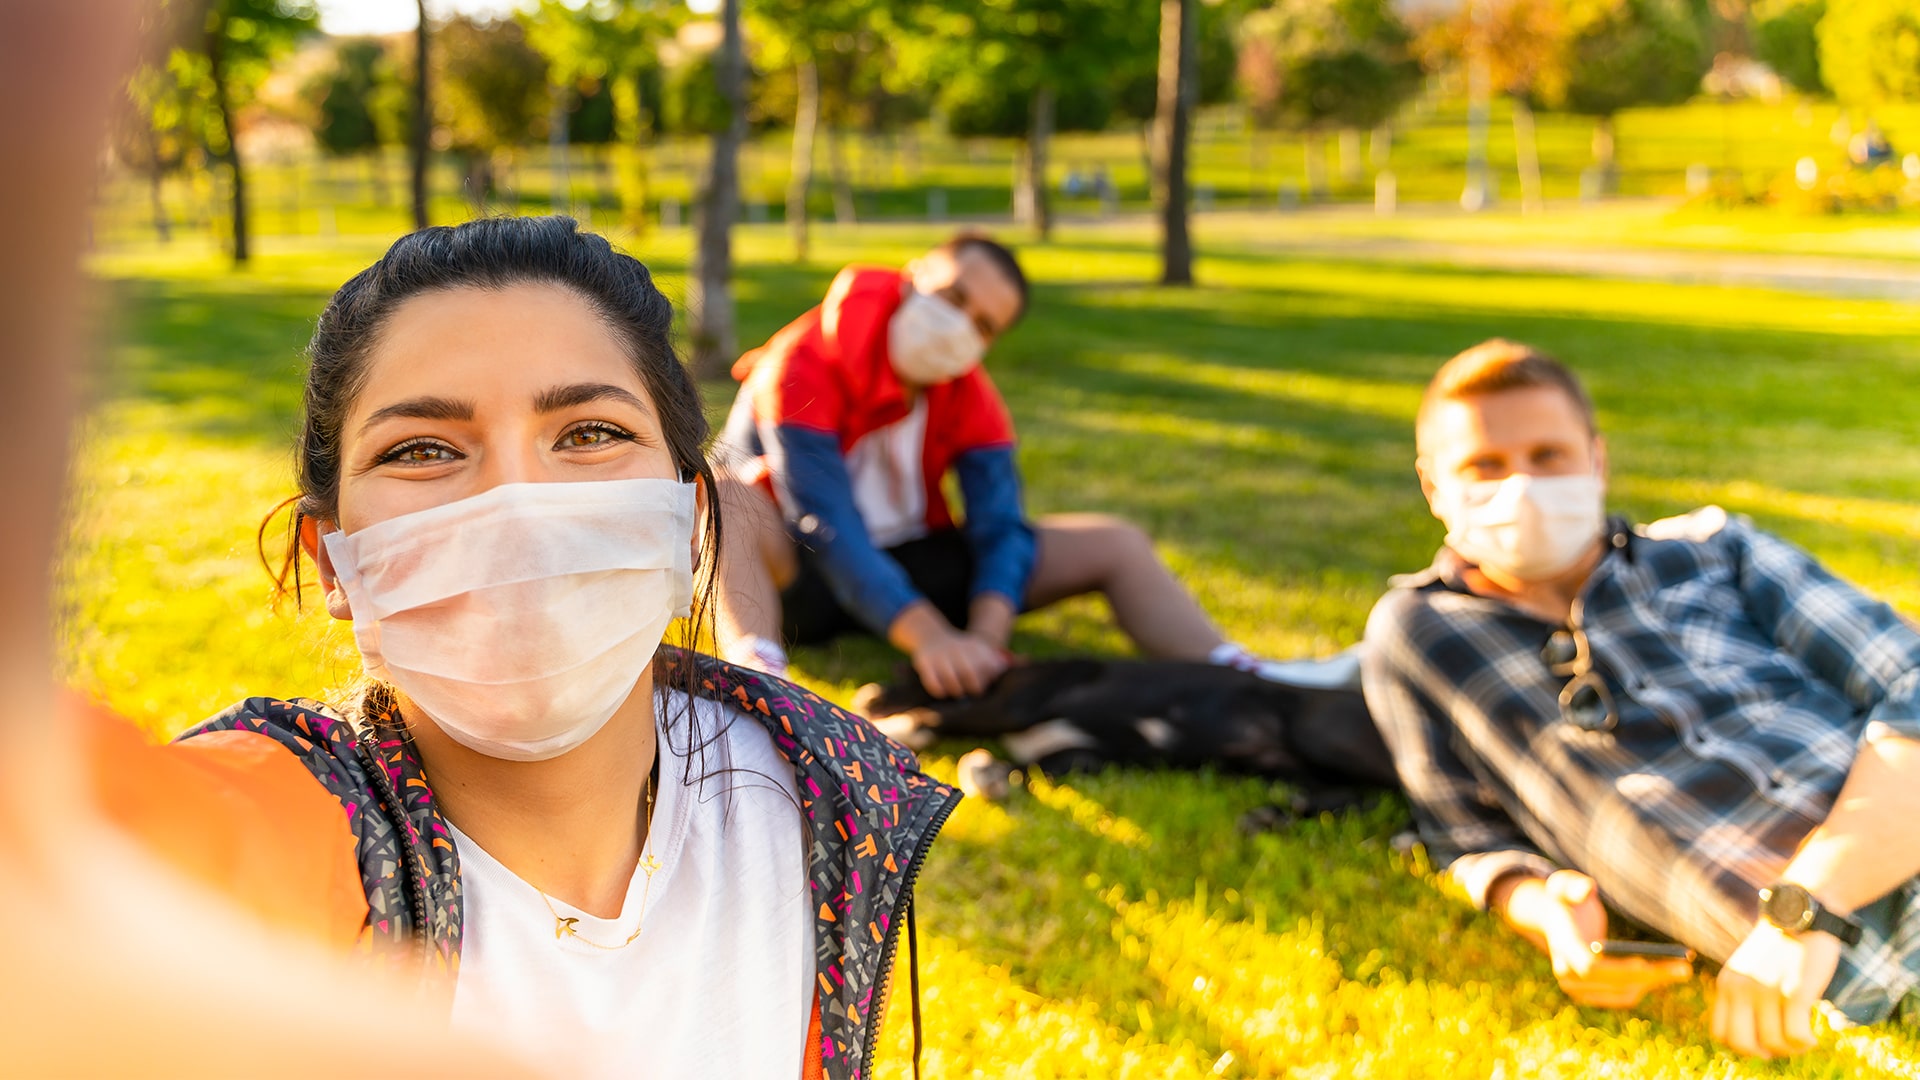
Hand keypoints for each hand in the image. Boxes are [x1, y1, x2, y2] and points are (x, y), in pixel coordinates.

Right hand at [910, 630, 1007, 698]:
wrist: (934, 637)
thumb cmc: (966, 655)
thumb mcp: (983, 652)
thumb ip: (1002, 662)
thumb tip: (1026, 662)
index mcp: (975, 646)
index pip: (987, 665)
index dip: (988, 679)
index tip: (987, 684)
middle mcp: (957, 648)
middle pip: (969, 673)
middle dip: (974, 688)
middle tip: (974, 693)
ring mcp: (939, 655)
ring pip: (951, 679)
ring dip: (956, 690)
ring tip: (959, 693)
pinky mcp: (924, 662)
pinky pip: (932, 682)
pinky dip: (939, 690)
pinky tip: (944, 692)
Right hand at [1511, 871, 1692, 1008]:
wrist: (1554, 923)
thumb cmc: (1565, 900)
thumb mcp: (1563, 885)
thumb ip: (1573, 884)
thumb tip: (1588, 890)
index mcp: (1563, 947)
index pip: (1591, 967)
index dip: (1620, 968)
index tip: (1649, 961)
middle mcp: (1567, 974)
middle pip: (1614, 983)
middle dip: (1651, 976)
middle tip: (1684, 968)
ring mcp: (1579, 990)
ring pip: (1623, 993)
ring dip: (1654, 982)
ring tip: (1681, 968)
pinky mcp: (1591, 997)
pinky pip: (1624, 996)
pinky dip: (1646, 986)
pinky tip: (1664, 972)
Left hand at [1709, 920, 1842, 1058]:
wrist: (1802, 913)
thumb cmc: (1780, 947)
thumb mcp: (1749, 969)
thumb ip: (1744, 996)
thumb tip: (1754, 1037)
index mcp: (1728, 984)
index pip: (1721, 1034)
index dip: (1743, 1046)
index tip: (1763, 1042)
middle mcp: (1742, 988)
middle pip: (1742, 1044)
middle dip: (1765, 1053)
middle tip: (1783, 1045)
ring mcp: (1767, 990)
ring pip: (1773, 1043)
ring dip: (1791, 1049)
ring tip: (1803, 1039)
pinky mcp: (1795, 990)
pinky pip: (1796, 1035)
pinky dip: (1805, 1043)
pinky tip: (1812, 1037)